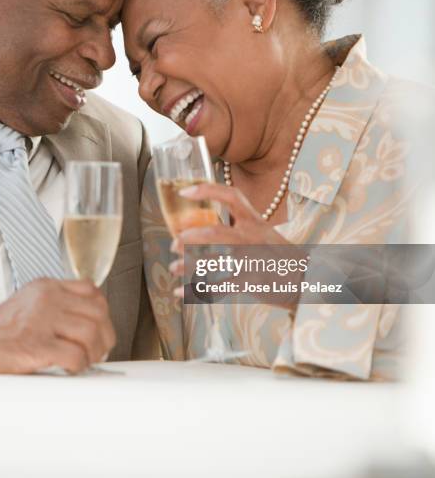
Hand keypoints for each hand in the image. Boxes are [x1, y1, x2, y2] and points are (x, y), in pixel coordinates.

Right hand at [0, 278, 115, 373]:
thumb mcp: (30, 301)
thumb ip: (57, 304)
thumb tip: (88, 323)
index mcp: (47, 286)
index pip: (91, 290)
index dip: (101, 312)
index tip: (98, 327)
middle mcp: (47, 299)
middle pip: (98, 312)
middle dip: (104, 335)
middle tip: (96, 350)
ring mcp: (42, 320)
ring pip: (91, 333)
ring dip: (93, 353)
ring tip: (84, 361)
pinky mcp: (36, 345)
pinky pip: (75, 355)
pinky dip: (79, 366)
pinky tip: (70, 368)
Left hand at [169, 184, 300, 307]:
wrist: (309, 280)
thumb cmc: (281, 255)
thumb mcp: (265, 232)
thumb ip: (240, 225)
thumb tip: (204, 224)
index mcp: (255, 221)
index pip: (231, 196)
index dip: (206, 190)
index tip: (184, 191)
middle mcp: (252, 238)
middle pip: (214, 233)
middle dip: (189, 237)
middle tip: (174, 243)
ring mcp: (252, 261)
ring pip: (212, 261)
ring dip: (187, 264)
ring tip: (174, 267)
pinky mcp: (250, 284)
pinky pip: (217, 288)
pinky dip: (194, 291)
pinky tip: (179, 292)